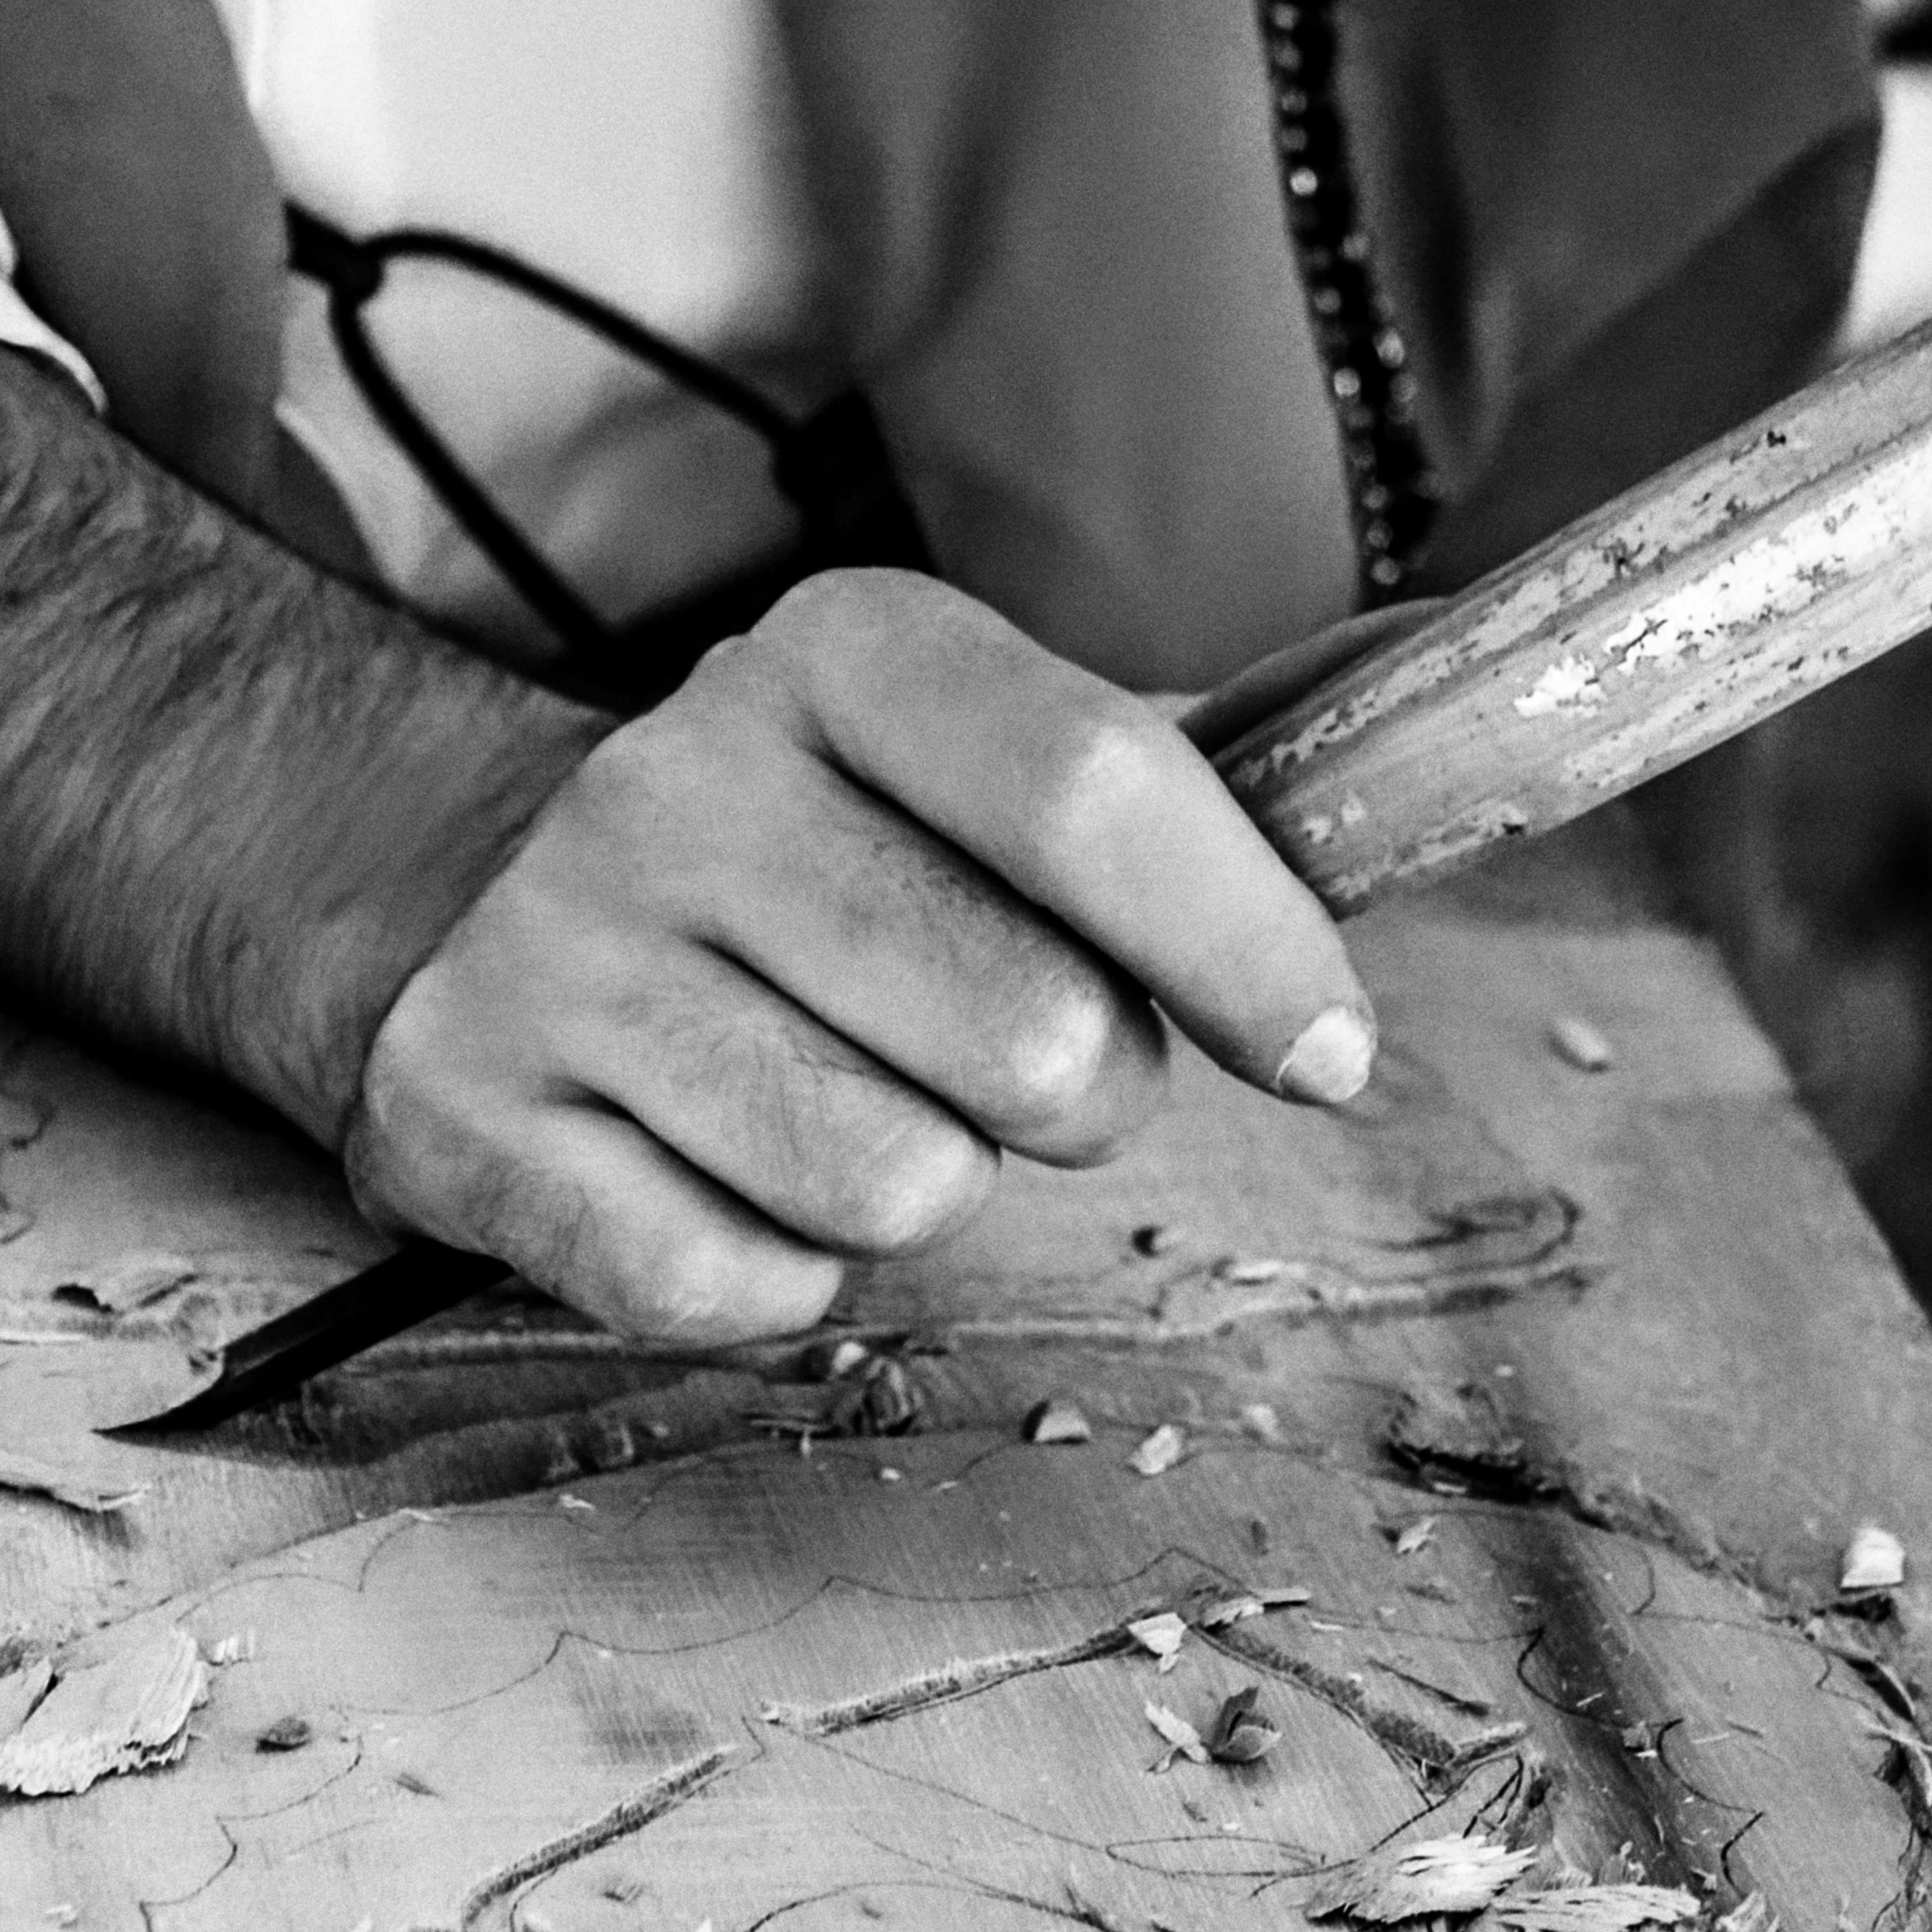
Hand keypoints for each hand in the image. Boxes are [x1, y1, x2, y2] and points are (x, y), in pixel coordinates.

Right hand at [343, 571, 1378, 1341]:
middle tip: (1018, 1049)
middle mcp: (675, 777)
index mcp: (843, 650)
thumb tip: (1470, 646)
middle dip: (1085, 1090)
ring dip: (934, 1179)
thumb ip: (1234, 746)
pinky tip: (734, 1162)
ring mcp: (553, 951)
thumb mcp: (1010, 750)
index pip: (1099, 791)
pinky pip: (741, 1285)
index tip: (1330, 1050)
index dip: (1254, 950)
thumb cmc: (849, 848)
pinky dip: (782, 1265)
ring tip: (867, 1092)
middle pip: (1031, 1032)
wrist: (491, 901)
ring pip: (896, 1183)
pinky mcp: (460, 1119)